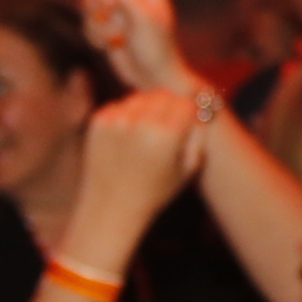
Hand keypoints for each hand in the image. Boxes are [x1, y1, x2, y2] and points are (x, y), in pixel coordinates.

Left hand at [64, 90, 212, 267]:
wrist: (111, 207)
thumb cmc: (155, 192)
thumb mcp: (189, 169)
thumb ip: (199, 135)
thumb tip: (203, 106)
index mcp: (167, 134)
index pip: (185, 102)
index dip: (189, 113)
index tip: (186, 123)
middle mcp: (141, 122)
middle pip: (163, 94)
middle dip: (169, 106)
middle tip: (167, 126)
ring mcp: (117, 119)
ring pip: (141, 97)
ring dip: (147, 108)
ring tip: (146, 135)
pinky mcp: (99, 121)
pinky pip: (120, 106)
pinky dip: (127, 116)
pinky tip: (127, 139)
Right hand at [79, 0, 190, 96]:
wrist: (154, 78)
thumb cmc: (155, 49)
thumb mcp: (145, 20)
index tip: (107, 8)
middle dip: (94, 5)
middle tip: (105, 22)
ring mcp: (119, 6)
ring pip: (88, 3)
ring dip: (94, 24)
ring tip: (112, 40)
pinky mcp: (109, 22)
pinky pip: (88, 20)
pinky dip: (93, 34)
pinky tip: (108, 46)